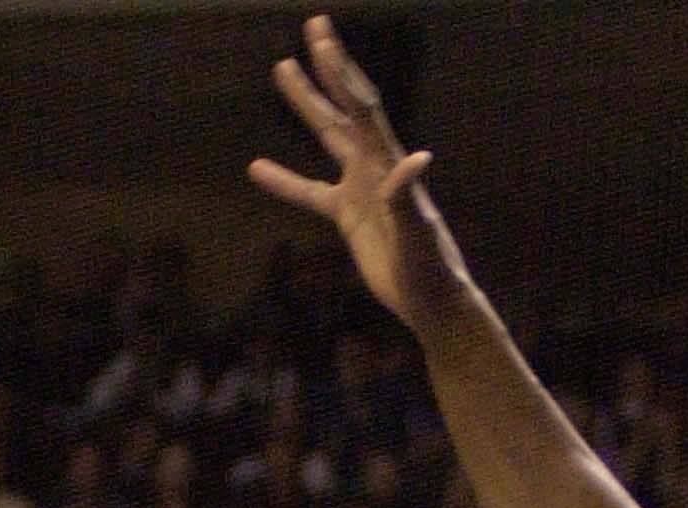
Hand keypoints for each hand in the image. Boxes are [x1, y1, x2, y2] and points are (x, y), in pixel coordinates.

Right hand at [247, 15, 471, 331]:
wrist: (431, 301)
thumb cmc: (431, 269)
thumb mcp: (419, 235)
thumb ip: (410, 198)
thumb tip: (415, 158)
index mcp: (388, 166)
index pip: (362, 110)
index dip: (342, 75)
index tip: (322, 40)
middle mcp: (374, 168)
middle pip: (345, 107)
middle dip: (329, 68)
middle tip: (314, 27)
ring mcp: (360, 189)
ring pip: (327, 137)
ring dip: (307, 104)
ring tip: (281, 68)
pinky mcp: (348, 216)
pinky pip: (309, 192)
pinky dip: (284, 182)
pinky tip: (256, 168)